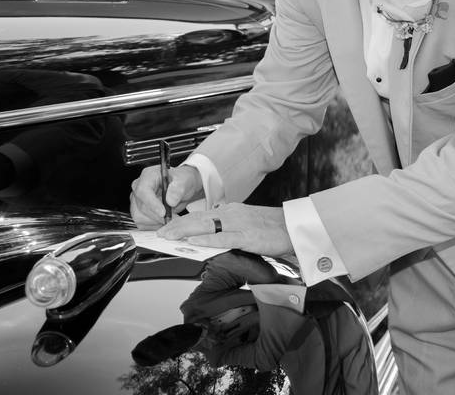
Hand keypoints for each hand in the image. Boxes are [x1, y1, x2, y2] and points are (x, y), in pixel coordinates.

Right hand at [130, 164, 203, 228]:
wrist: (181, 188)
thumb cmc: (181, 181)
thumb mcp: (184, 181)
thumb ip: (178, 189)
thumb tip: (170, 201)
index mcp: (148, 176)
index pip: (143, 191)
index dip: (152, 204)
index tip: (163, 213)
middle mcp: (139, 187)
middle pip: (141, 207)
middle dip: (158, 216)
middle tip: (173, 218)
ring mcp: (137, 200)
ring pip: (140, 217)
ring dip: (156, 222)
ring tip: (170, 218)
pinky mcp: (138, 211)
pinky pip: (142, 224)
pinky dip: (154, 225)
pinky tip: (164, 221)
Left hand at [157, 203, 293, 257]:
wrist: (294, 226)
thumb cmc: (272, 227)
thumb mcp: (245, 223)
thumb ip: (228, 227)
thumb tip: (210, 234)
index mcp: (230, 211)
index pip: (200, 215)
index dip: (181, 221)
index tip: (167, 227)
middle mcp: (231, 214)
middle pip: (198, 219)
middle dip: (176, 226)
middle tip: (160, 233)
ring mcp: (239, 224)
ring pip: (206, 226)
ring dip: (185, 231)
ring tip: (169, 236)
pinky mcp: (248, 236)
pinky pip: (224, 238)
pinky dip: (207, 239)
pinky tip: (195, 241)